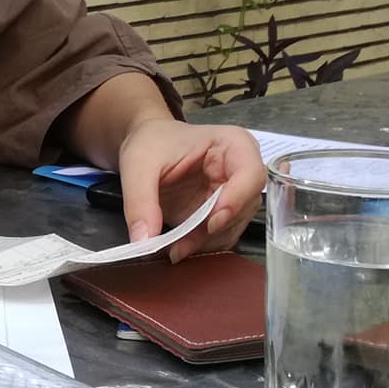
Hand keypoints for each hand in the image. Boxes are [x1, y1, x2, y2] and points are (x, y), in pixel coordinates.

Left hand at [114, 118, 264, 261]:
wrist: (147, 145)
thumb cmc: (152, 141)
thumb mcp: (138, 165)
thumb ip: (140, 201)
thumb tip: (144, 238)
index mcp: (233, 144)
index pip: (250, 175)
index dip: (235, 201)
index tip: (210, 222)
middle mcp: (240, 169)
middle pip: (244, 207)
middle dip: (213, 229)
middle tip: (182, 243)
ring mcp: (234, 193)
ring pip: (234, 227)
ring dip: (205, 242)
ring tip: (174, 246)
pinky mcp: (221, 212)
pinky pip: (220, 236)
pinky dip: (200, 245)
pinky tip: (179, 246)